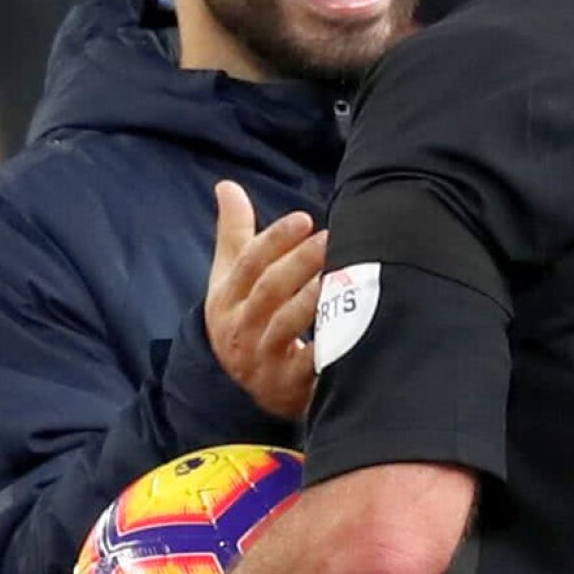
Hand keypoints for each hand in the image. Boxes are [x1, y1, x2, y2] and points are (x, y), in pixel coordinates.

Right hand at [204, 181, 326, 419]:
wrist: (243, 387)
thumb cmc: (244, 317)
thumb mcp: (229, 279)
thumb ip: (234, 232)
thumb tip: (227, 185)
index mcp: (226, 300)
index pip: (248, 264)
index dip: (274, 239)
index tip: (304, 219)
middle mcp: (240, 329)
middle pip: (268, 291)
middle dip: (299, 262)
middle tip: (332, 237)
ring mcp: (262, 360)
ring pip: (286, 325)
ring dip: (313, 298)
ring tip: (340, 273)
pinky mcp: (288, 386)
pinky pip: (308, 365)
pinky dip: (326, 347)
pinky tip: (348, 326)